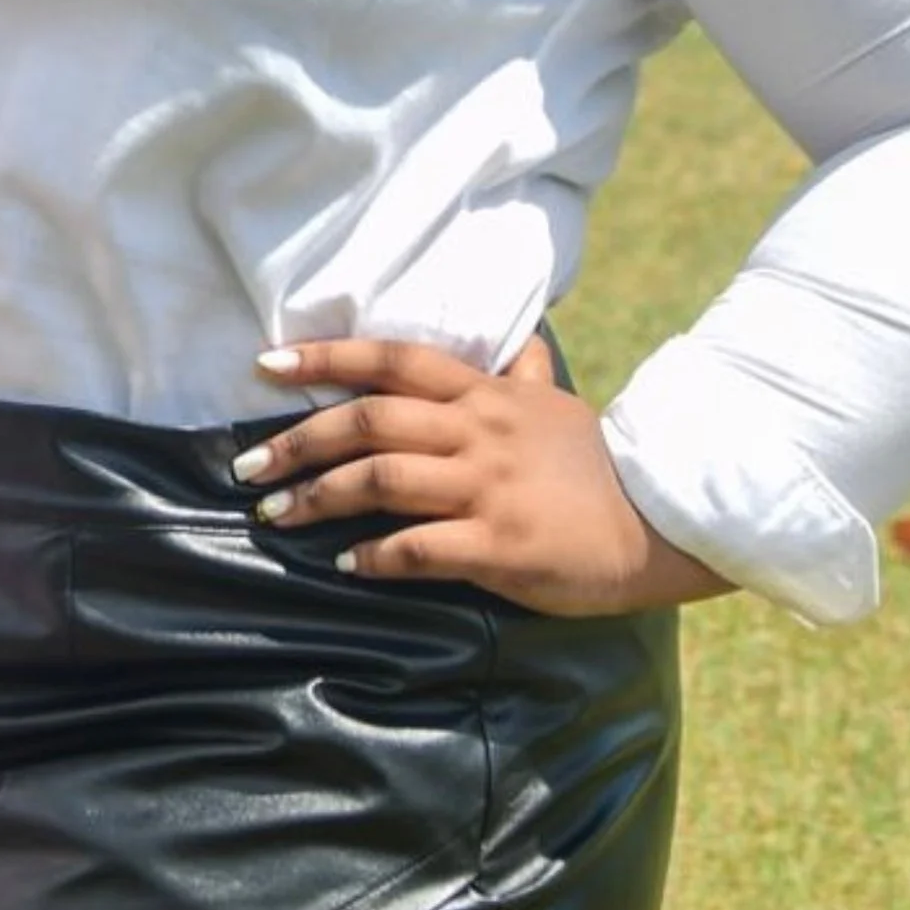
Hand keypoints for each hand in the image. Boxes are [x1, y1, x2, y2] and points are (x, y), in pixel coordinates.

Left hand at [241, 334, 730, 617]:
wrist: (661, 521)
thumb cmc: (604, 467)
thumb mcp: (563, 409)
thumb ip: (529, 377)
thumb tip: (524, 343)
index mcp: (490, 396)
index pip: (396, 361)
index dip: (328, 358)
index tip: (267, 364)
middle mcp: (481, 432)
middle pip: (370, 420)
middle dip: (297, 441)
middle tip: (248, 468)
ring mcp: (488, 487)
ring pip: (380, 480)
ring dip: (316, 498)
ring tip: (276, 518)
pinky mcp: (497, 545)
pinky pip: (415, 549)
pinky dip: (372, 557)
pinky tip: (347, 566)